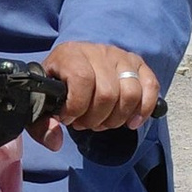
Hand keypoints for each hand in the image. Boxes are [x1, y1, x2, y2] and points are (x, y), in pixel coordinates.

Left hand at [39, 37, 160, 143]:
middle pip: (108, 92)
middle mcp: (97, 51)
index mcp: (70, 55)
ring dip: (118, 118)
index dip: (77, 106)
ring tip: (104, 122)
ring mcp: (120, 56)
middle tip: (86, 123)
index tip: (69, 118)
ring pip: (131, 92)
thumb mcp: (41, 103)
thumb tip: (55, 141)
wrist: (71, 64)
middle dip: (97, 118)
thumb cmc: (57, 86)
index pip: (82, 79)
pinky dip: (145, 108)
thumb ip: (41, 124)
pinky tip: (131, 121)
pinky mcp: (137, 63)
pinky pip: (151, 85)